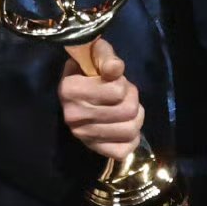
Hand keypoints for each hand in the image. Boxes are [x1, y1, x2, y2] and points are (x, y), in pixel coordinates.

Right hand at [58, 37, 144, 159]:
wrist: (76, 88)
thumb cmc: (89, 68)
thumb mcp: (96, 54)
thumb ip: (106, 57)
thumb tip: (116, 68)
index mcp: (70, 89)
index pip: (117, 91)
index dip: (123, 83)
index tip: (114, 80)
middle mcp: (73, 116)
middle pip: (128, 111)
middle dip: (132, 98)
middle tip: (125, 94)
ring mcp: (83, 135)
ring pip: (130, 131)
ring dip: (136, 117)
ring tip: (128, 109)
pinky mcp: (93, 149)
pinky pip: (124, 151)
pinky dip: (132, 138)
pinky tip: (125, 126)